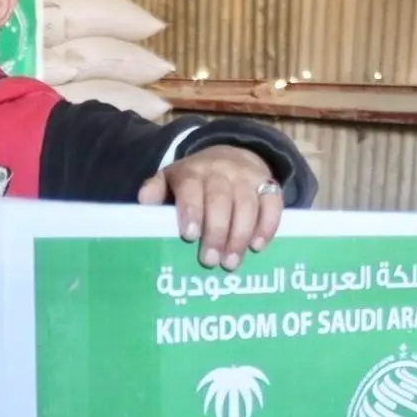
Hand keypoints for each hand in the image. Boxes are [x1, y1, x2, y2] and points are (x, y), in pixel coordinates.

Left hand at [139, 145, 283, 269]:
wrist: (231, 155)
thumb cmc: (195, 180)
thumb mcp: (171, 180)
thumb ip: (157, 190)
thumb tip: (144, 203)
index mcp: (192, 171)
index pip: (191, 187)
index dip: (192, 210)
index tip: (190, 236)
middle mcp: (221, 171)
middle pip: (221, 200)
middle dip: (217, 232)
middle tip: (211, 261)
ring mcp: (247, 177)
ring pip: (247, 205)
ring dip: (240, 236)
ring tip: (232, 262)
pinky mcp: (268, 184)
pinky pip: (273, 204)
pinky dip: (267, 226)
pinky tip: (258, 246)